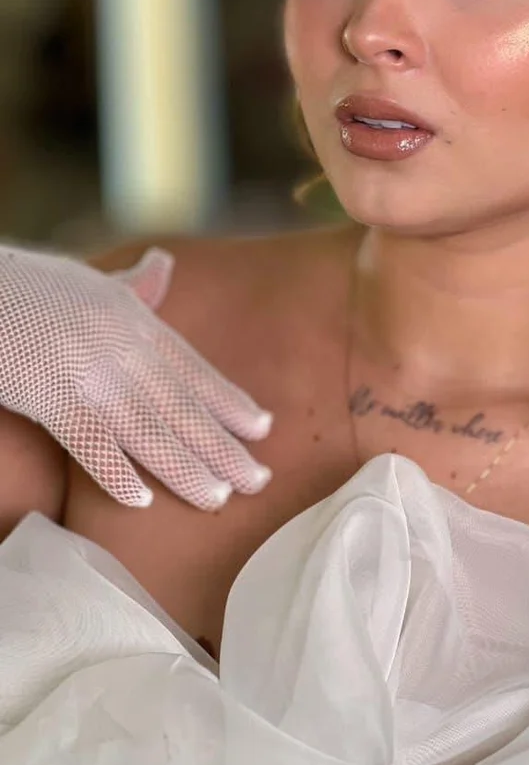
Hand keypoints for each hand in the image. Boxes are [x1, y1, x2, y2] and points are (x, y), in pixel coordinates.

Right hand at [0, 245, 272, 509]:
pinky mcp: (50, 395)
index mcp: (135, 318)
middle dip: (224, 446)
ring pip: (149, 430)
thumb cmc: (29, 289)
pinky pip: (90, 442)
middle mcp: (123, 345)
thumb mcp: (90, 281)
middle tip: (260, 480)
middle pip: (183, 405)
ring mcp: (89, 372)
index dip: (229, 402)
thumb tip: (166, 263)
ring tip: (218, 498)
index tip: (264, 429)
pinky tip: (141, 501)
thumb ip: (134, 285)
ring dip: (186, 468)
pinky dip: (116, 472)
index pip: (194, 368)